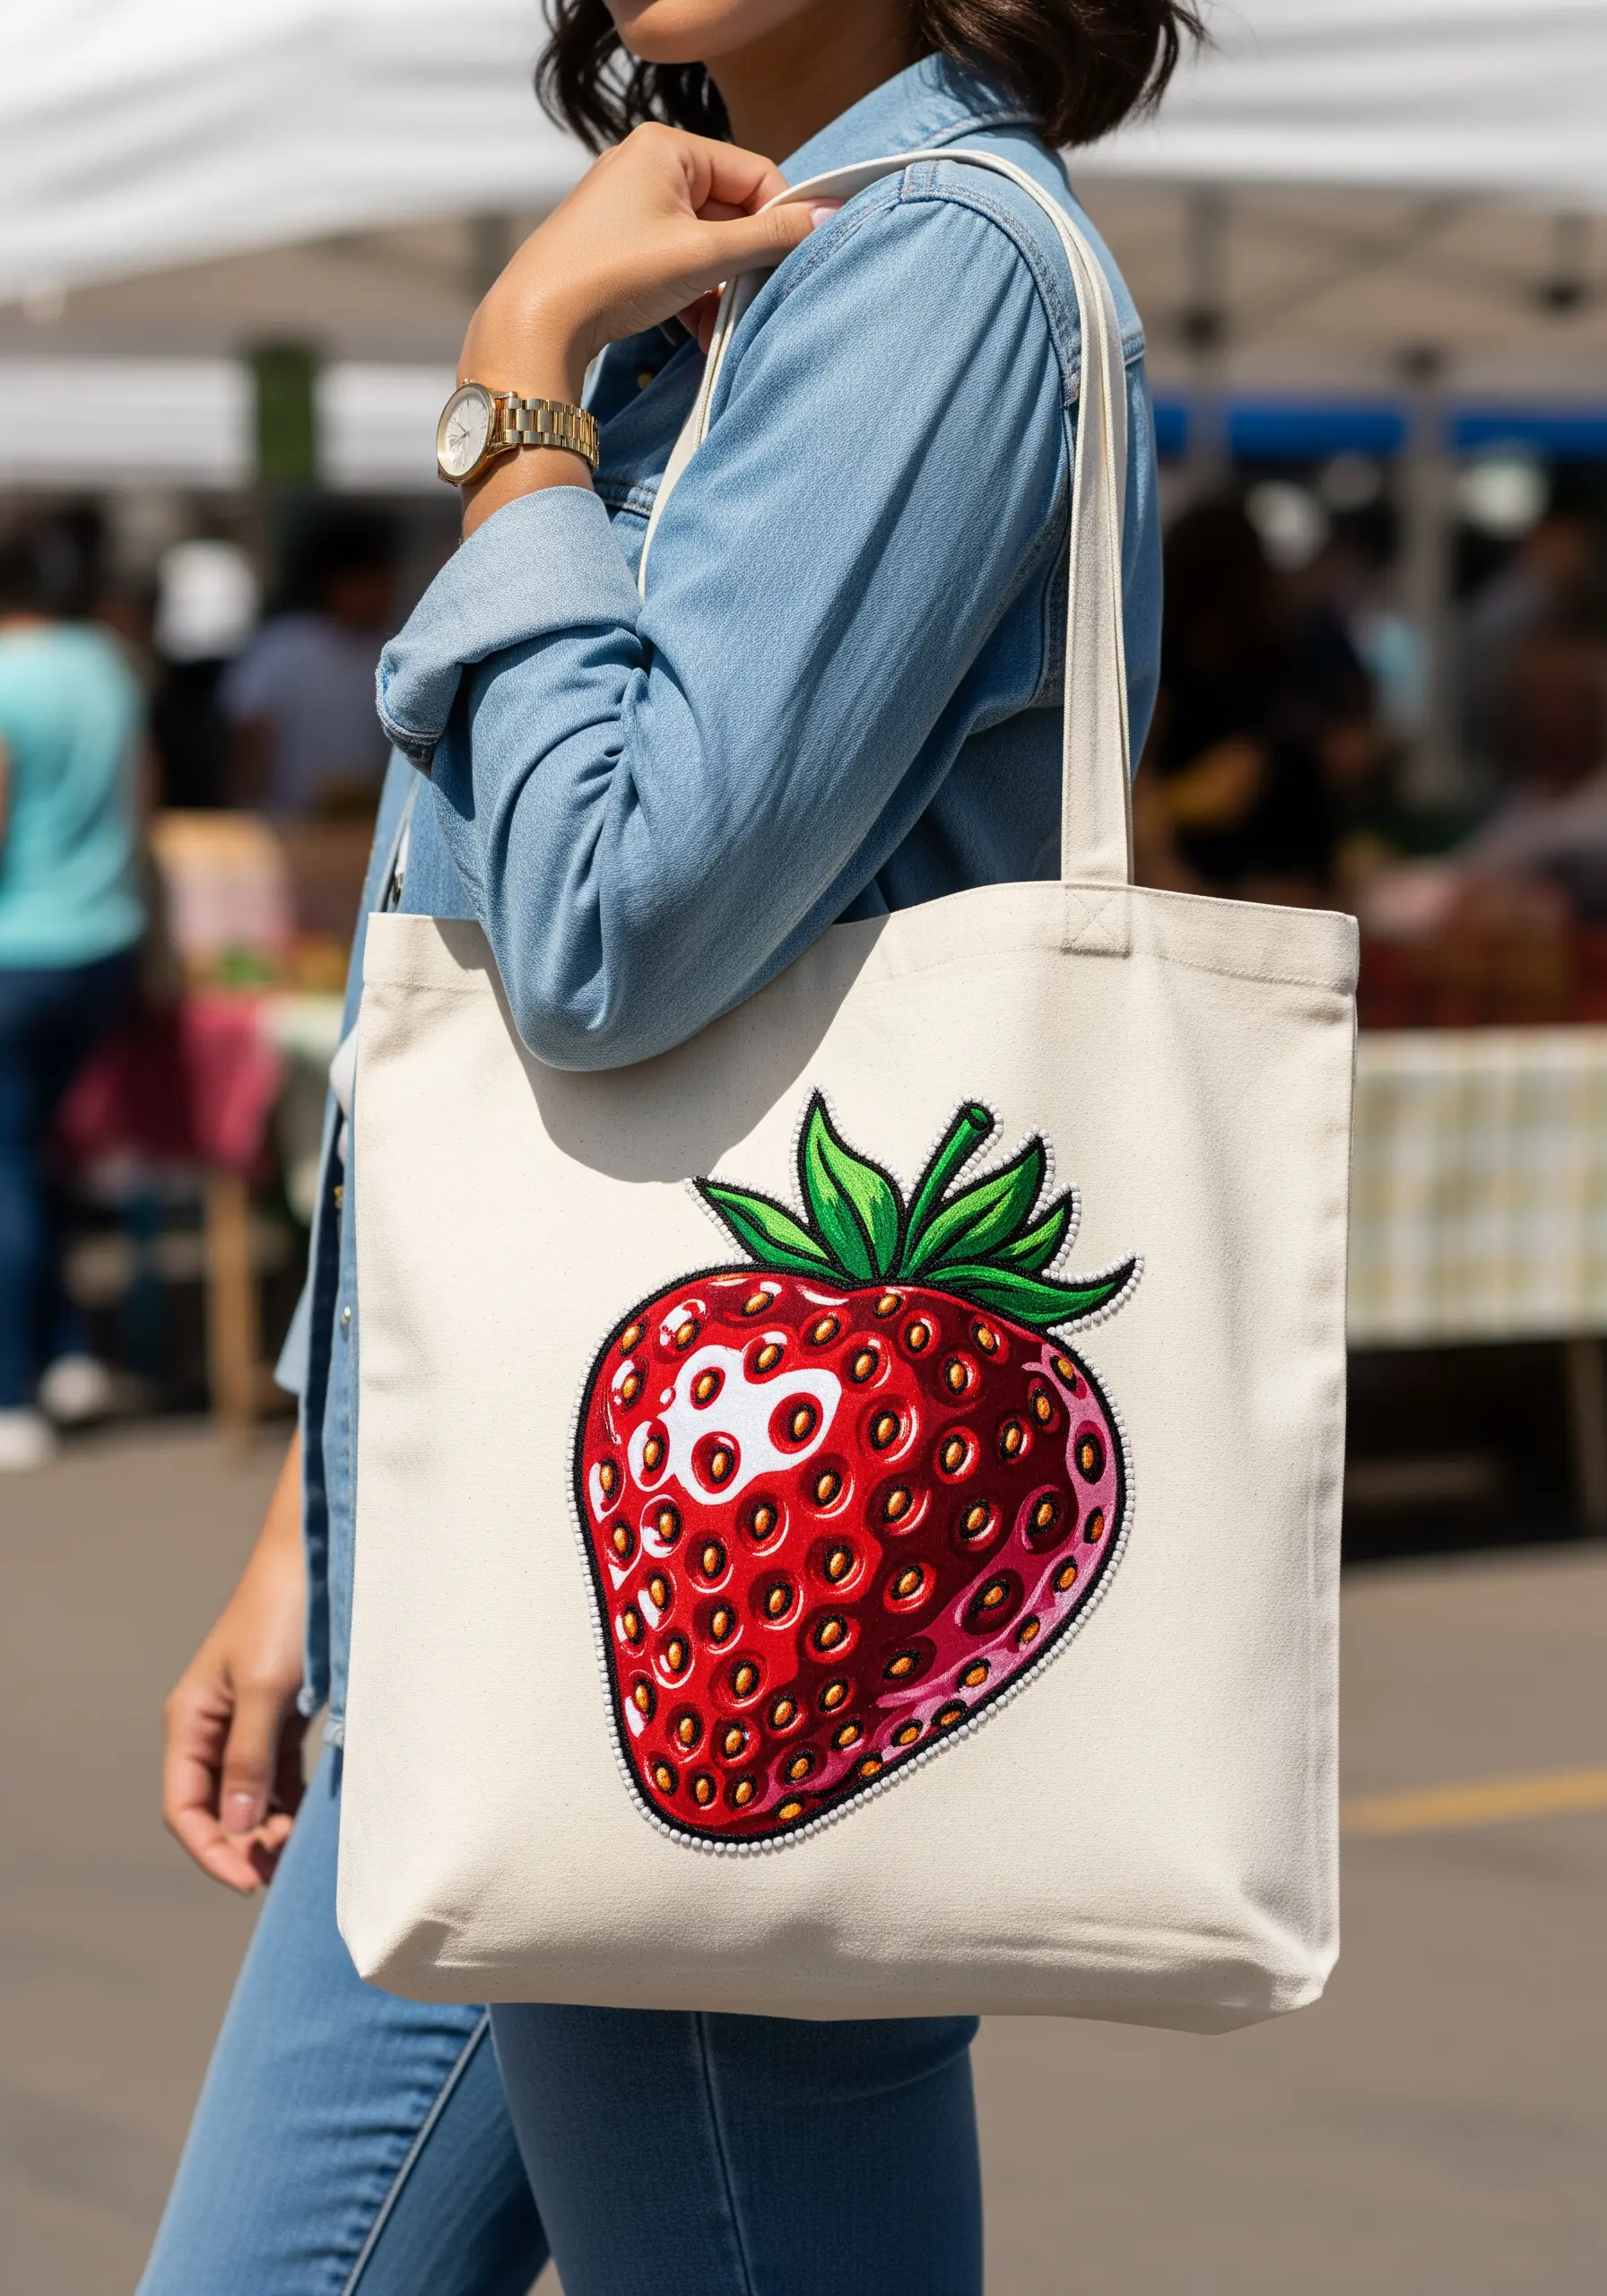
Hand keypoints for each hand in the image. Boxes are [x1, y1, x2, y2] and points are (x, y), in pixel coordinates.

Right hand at [162, 1434, 307, 1893]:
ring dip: (265, 1825)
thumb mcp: (265, 1689)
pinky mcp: (281, 1710)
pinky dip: (289, 1798)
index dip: (210, 1849)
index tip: (247, 1879)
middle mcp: (212, 1724)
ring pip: (247, 1792)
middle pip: (214, 1806)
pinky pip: (277, 1770)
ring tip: (296, 1853)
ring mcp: (247, 1718)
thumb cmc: (285, 1614)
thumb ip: (249, 1757)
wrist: (319, 1558)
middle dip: (239, 1843)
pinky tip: (310, 1821)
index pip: (185, 1806)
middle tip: (277, 1874)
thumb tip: (235, 1826)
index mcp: (192, 1719)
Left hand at [456, 126, 832, 535]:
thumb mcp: (704, 255)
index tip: (795, 264)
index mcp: (667, 147)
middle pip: (730, 211)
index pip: (754, 173)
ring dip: (722, 289)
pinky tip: (698, 332)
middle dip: (746, 264)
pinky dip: (694, 296)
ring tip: (721, 326)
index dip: (781, 220)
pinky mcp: (619, 247)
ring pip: (705, 245)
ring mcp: (630, 208)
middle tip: (757, 303)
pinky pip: (677, 264)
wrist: (535, 323)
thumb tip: (830, 217)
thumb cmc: (614, 275)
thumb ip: (770, 237)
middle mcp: (647, 166)